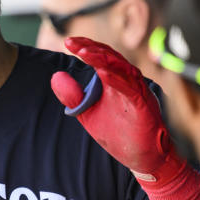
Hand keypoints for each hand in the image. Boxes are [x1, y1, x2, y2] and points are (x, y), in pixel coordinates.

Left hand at [51, 37, 183, 182]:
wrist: (142, 158)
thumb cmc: (119, 135)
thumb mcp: (88, 114)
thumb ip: (73, 97)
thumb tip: (56, 76)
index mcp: (116, 81)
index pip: (101, 57)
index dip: (86, 47)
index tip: (68, 41)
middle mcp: (128, 82)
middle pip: (111, 57)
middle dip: (91, 48)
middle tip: (72, 42)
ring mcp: (137, 93)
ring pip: (122, 68)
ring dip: (103, 59)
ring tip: (85, 52)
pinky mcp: (144, 106)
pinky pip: (131, 89)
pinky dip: (117, 80)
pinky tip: (103, 74)